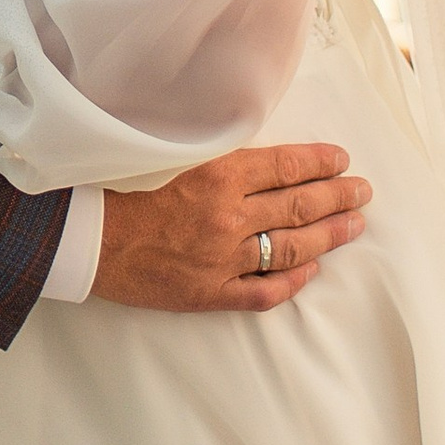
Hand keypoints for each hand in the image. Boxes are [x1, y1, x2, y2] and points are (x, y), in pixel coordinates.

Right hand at [92, 144, 370, 312]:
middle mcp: (227, 217)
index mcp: (217, 175)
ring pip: (290, 248)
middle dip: (337, 197)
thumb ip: (213, 154)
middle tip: (362, 192)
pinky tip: (312, 271)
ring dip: (328, 236)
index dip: (319, 163)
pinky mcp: (209, 293)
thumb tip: (255, 151)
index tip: (341, 160)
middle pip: (298, 206)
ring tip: (354, 226)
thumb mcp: (168, 154)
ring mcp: (222, 259)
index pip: (285, 166)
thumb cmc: (116, 187)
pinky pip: (263, 291)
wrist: (82, 237)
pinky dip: (292, 282)